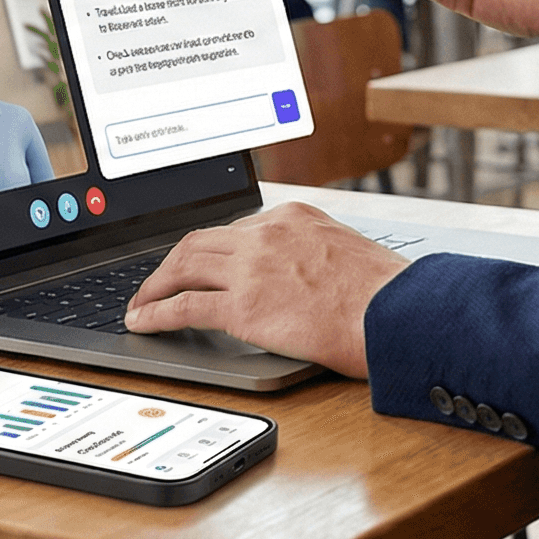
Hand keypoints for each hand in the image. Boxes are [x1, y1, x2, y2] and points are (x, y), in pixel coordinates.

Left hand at [123, 203, 410, 377]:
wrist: (396, 314)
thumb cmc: (386, 296)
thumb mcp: (347, 254)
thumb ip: (315, 255)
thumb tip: (303, 279)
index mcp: (293, 217)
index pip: (237, 228)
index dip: (212, 250)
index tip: (201, 264)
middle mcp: (267, 233)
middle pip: (200, 241)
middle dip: (172, 262)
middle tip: (157, 281)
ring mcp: (252, 268)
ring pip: (184, 266)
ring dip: (156, 285)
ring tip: (142, 302)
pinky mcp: (243, 306)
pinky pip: (184, 306)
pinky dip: (156, 313)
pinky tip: (143, 321)